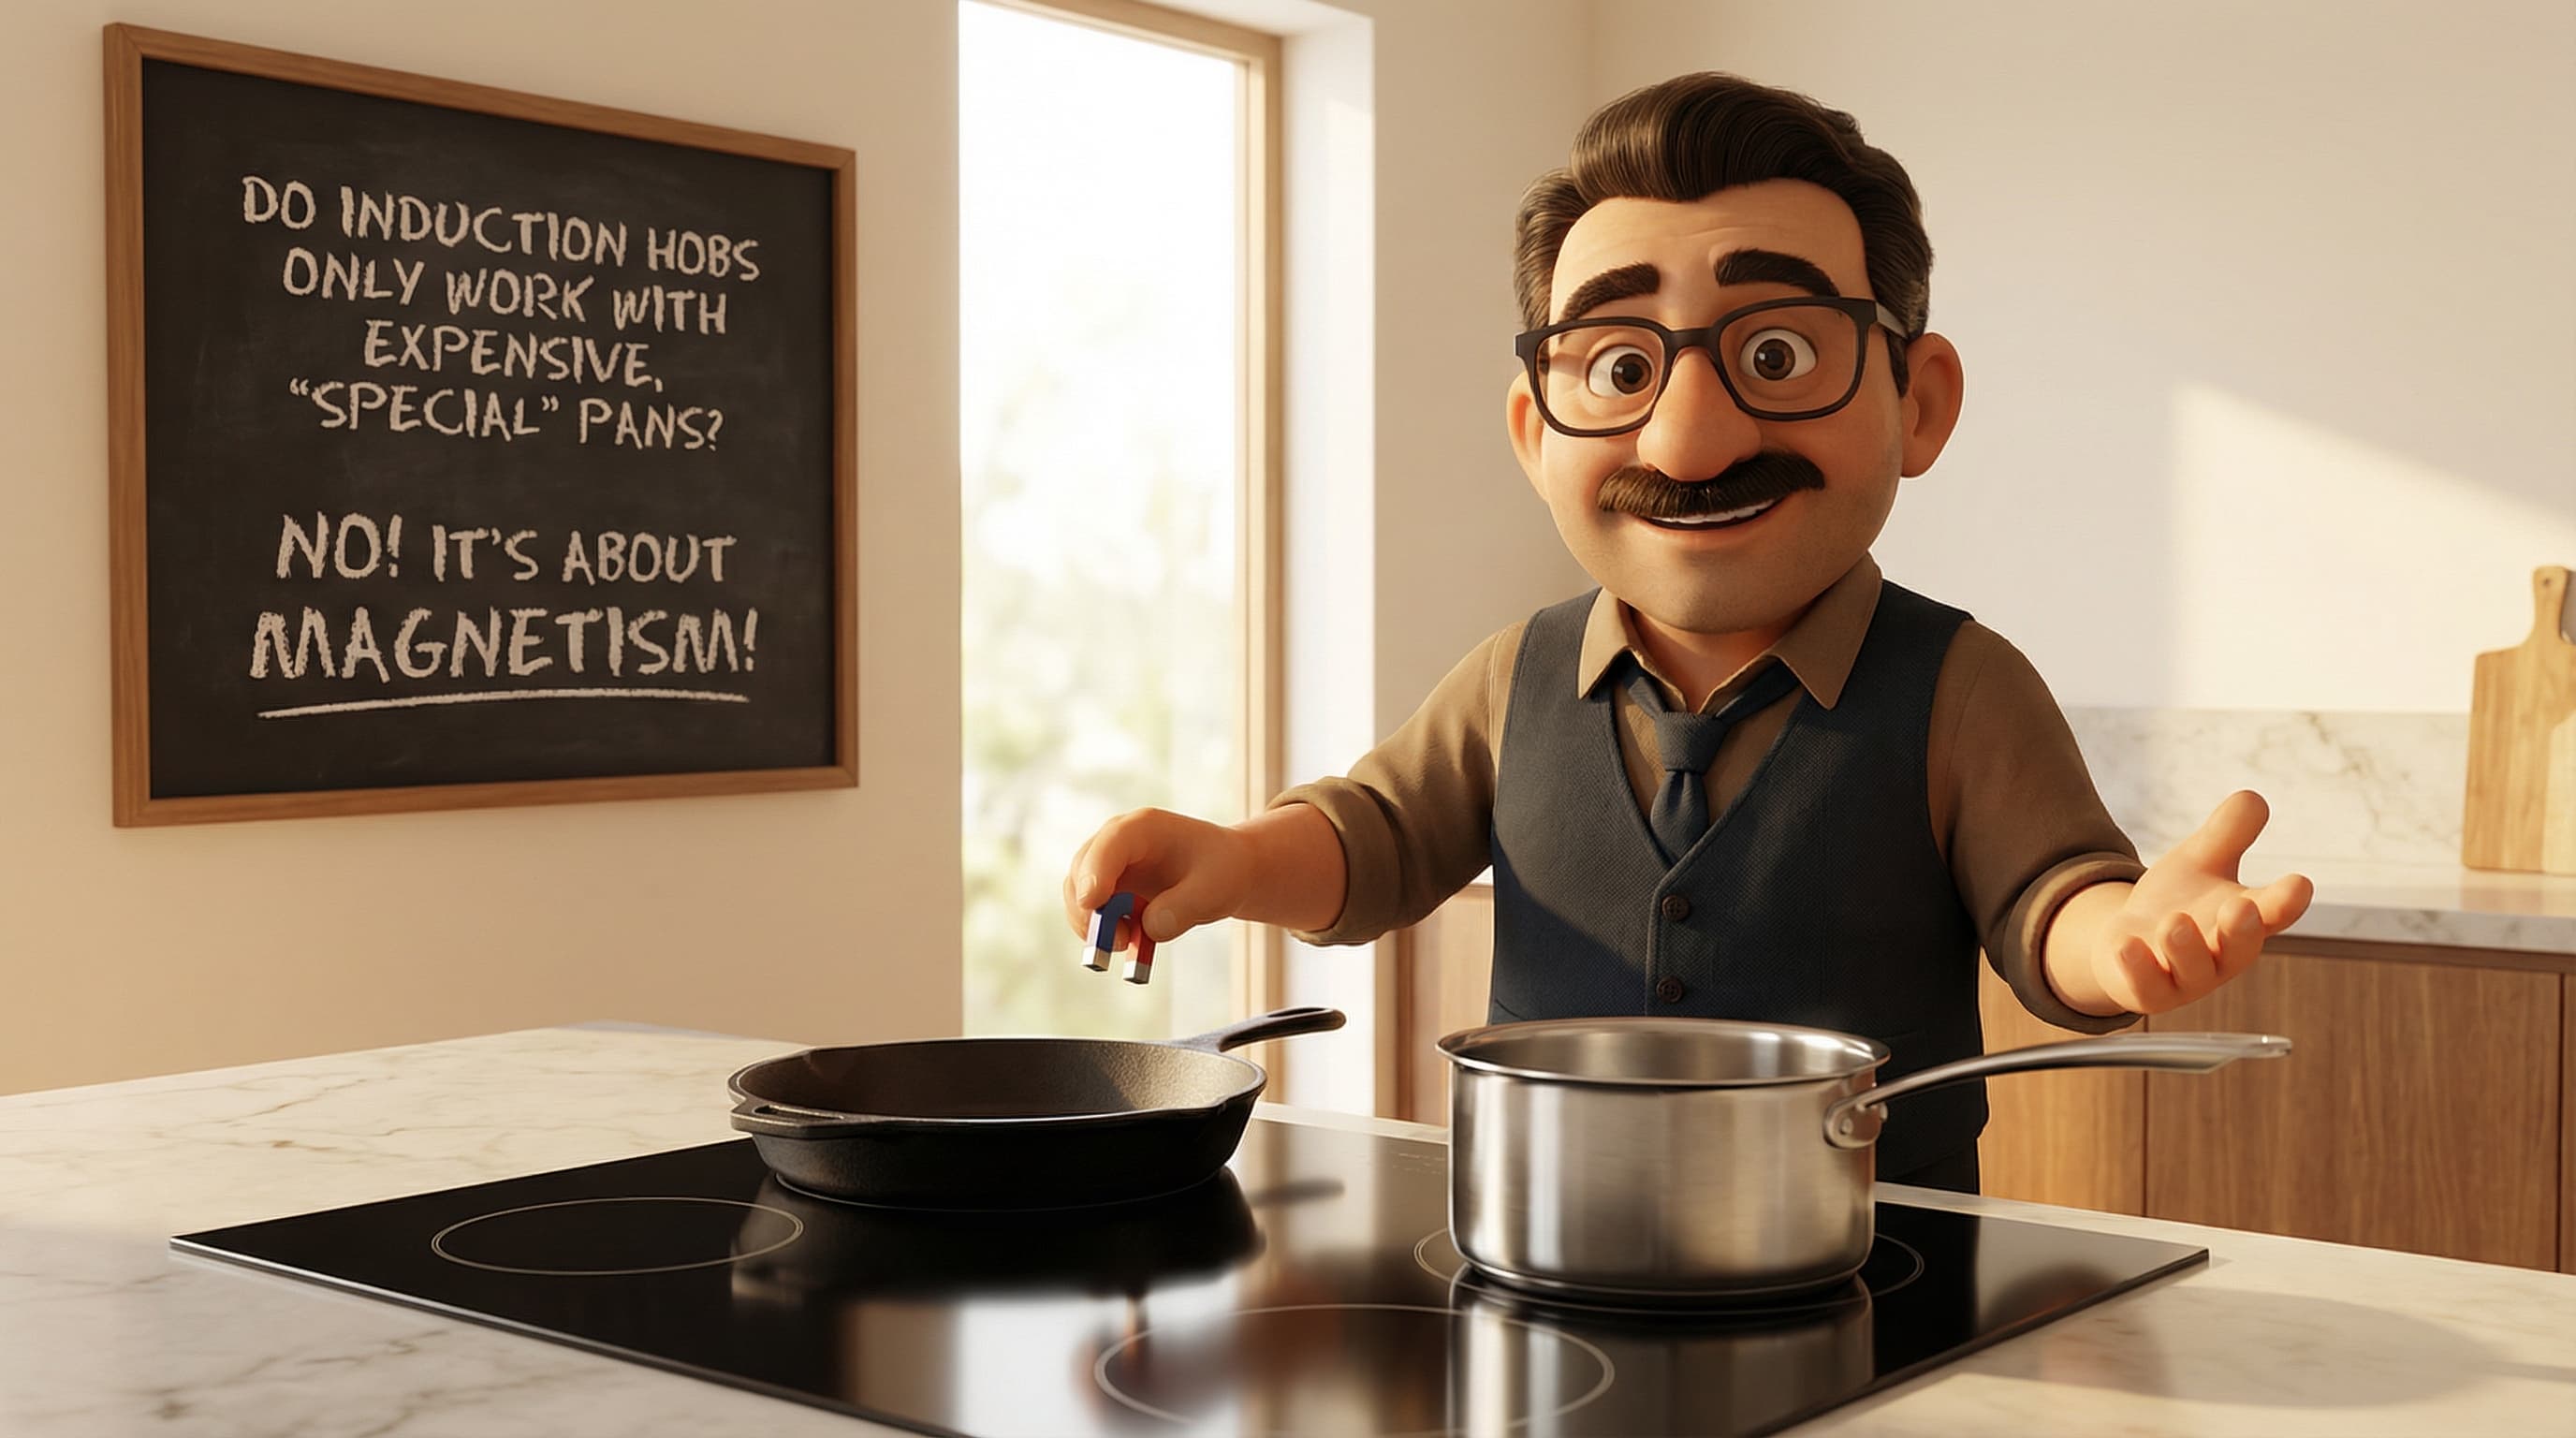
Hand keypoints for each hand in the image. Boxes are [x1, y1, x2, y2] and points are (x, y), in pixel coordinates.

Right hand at [1061, 808, 1257, 950]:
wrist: (1227, 872)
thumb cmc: (1222, 871)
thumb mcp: (1213, 891)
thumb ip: (1181, 909)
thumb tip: (1147, 927)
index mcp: (1145, 827)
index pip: (1112, 842)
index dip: (1096, 870)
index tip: (1092, 902)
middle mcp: (1118, 842)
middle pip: (1083, 869)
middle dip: (1089, 908)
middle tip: (1118, 941)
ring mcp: (1109, 865)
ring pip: (1079, 894)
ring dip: (1094, 925)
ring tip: (1128, 944)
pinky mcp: (1109, 889)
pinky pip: (1090, 913)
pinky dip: (1102, 933)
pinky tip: (1130, 944)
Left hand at [2087, 790, 2313, 1014]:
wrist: (2128, 943)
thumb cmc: (2178, 901)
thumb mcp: (2199, 860)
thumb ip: (2227, 833)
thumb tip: (2253, 797)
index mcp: (2245, 919)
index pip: (2275, 911)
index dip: (2287, 900)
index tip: (2299, 883)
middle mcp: (2222, 954)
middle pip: (2240, 949)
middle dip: (2242, 931)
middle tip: (2241, 908)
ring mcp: (2186, 978)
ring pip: (2194, 971)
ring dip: (2186, 947)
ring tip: (2175, 921)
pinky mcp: (2149, 992)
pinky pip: (2145, 987)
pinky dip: (2137, 968)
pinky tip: (2126, 944)